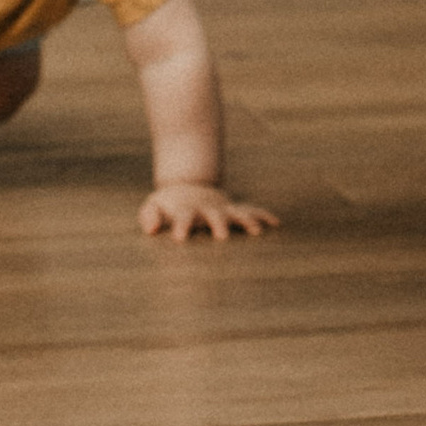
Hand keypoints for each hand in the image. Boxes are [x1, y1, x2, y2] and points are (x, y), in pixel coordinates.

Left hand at [140, 182, 279, 240]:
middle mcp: (208, 209)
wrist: (189, 186)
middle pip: (214, 216)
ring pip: (237, 213)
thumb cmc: (169, 204)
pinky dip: (264, 216)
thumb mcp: (153, 206)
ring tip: (256, 231)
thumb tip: (151, 229)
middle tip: (222, 237)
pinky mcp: (235, 210)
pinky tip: (276, 223)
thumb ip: (149, 216)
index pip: (183, 217)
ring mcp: (224, 208)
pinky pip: (252, 211)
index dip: (181, 227)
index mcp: (187, 210)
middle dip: (219, 225)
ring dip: (246, 221)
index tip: (179, 239)